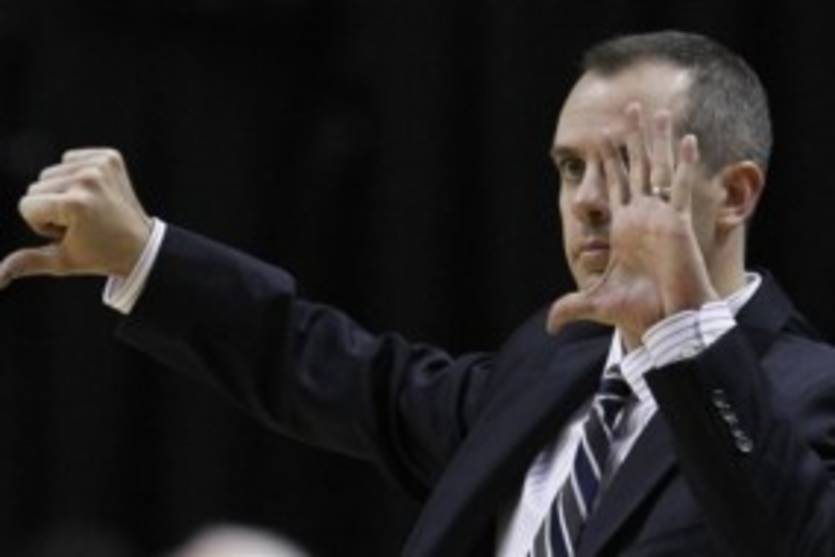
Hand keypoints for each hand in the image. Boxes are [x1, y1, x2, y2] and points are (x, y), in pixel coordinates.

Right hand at [0, 148, 151, 287]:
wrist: (142, 245)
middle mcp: (88, 180)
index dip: (42, 225)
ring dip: (63, 192)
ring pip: (51, 174)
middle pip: (36, 187)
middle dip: (52, 208)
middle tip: (83, 223)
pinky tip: (96, 193)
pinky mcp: (110, 157)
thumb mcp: (62, 261)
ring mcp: (101, 166)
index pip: (26, 206)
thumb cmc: (99, 255)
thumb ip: (25, 262)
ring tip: (89, 210)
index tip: (70, 233)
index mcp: (75, 204)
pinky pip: (71, 159)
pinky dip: (77, 176)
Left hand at [547, 105, 718, 344]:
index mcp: (623, 227)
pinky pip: (682, 188)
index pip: (614, 184)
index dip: (608, 160)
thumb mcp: (596, 304)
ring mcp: (661, 217)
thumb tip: (548, 326)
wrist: (666, 320)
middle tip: (630, 107)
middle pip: (637, 167)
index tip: (601, 134)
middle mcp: (642, 216)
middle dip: (633, 138)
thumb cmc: (638, 311)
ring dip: (658, 141)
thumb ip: (570, 309)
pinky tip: (687, 139)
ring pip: (660, 169)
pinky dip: (685, 164)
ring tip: (659, 112)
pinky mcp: (678, 224)